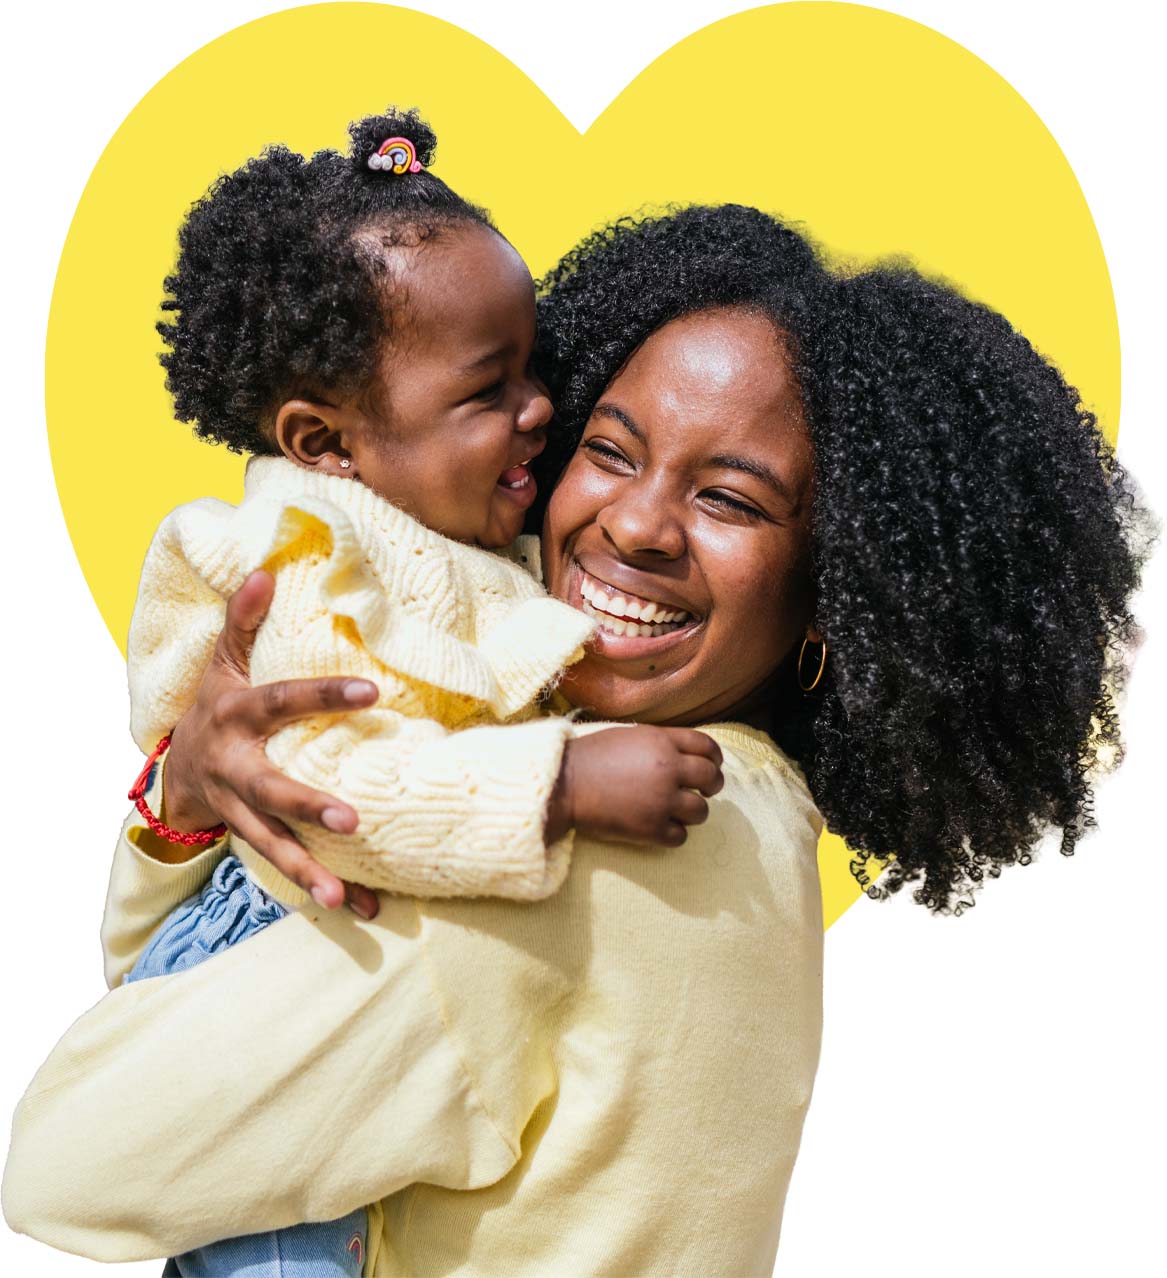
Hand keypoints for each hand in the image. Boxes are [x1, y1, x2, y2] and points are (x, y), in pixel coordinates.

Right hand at [163, 571, 380, 916]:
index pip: (281, 702)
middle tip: (351, 821)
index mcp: (236, 716)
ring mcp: (241, 811)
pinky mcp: (253, 839)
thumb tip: (264, 570)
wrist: (176, 773)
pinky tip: (358, 908)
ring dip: (306, 871)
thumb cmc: (213, 706)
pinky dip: (319, 889)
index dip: (323, 695)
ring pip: (271, 844)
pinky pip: (286, 868)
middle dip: (307, 806)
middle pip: (270, 790)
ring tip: (342, 897)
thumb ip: (242, 621)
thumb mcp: (220, 663)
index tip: (372, 691)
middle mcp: (237, 770)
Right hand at [546, 726, 724, 847]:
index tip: (713, 765)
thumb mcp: (630, 736)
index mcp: (662, 742)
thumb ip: (661, 742)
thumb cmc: (591, 757)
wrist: (564, 784)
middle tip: (704, 791)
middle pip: (711, 778)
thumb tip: (686, 755)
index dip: (715, 758)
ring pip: (701, 811)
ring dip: (693, 812)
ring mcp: (661, 800)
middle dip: (712, 785)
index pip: (707, 746)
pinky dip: (674, 833)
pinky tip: (661, 827)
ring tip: (677, 811)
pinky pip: (681, 836)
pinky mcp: (651, 828)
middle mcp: (668, 769)